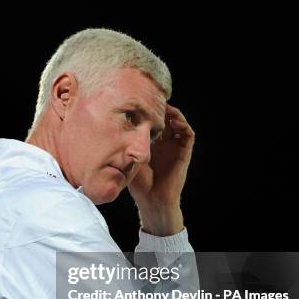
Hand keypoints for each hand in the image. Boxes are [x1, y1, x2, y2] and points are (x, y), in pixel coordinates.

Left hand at [128, 104, 194, 233]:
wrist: (152, 199)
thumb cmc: (138, 183)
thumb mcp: (128, 159)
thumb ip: (125, 144)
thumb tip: (110, 128)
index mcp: (151, 144)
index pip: (152, 122)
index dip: (147, 112)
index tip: (139, 102)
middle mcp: (165, 143)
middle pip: (165, 118)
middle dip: (160, 108)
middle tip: (151, 99)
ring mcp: (175, 147)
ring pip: (178, 123)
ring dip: (172, 114)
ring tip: (164, 107)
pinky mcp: (184, 152)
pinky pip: (188, 134)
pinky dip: (183, 125)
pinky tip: (173, 121)